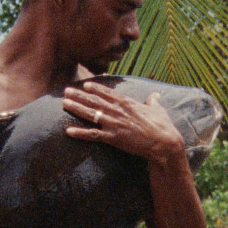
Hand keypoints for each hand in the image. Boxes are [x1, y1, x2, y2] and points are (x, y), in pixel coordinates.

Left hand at [62, 81, 184, 164]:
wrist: (163, 142)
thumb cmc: (163, 126)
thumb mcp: (159, 109)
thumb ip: (153, 101)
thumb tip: (155, 95)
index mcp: (127, 103)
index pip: (108, 93)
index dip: (95, 88)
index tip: (85, 85)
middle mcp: (118, 111)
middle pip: (95, 101)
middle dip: (79, 95)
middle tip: (66, 90)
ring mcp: (114, 124)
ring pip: (90, 114)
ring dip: (76, 108)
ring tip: (64, 103)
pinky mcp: (113, 138)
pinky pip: (93, 134)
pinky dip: (80, 133)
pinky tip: (68, 131)